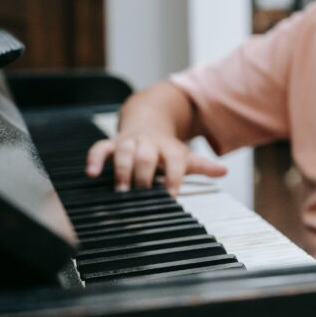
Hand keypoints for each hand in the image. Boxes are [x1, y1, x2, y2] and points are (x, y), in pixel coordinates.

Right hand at [85, 133, 226, 195]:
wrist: (149, 121)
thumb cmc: (167, 149)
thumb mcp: (185, 156)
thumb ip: (203, 166)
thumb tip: (224, 171)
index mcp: (170, 148)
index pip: (175, 160)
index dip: (174, 177)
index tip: (171, 195)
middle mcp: (149, 143)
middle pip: (147, 156)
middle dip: (144, 174)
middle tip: (142, 194)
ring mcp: (129, 142)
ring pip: (124, 150)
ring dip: (122, 169)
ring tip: (121, 189)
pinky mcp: (111, 143)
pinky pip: (100, 148)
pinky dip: (94, 159)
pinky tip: (91, 173)